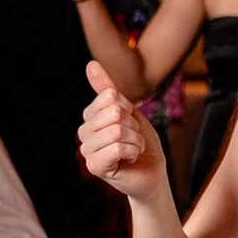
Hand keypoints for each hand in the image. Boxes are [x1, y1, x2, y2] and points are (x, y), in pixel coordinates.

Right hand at [79, 59, 172, 202]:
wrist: (153, 173)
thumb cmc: (141, 143)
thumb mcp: (129, 112)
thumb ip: (109, 90)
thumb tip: (90, 64)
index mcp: (90, 116)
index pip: (110, 97)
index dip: (129, 109)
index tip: (132, 124)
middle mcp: (84, 132)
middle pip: (114, 113)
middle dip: (134, 127)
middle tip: (133, 140)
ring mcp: (87, 150)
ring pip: (117, 131)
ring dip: (135, 141)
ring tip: (133, 150)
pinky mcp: (94, 166)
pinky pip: (116, 148)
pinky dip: (132, 152)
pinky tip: (129, 160)